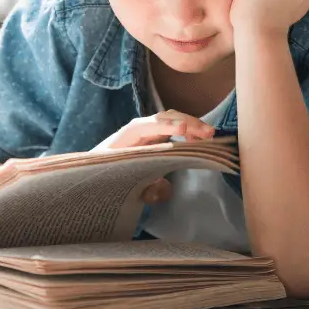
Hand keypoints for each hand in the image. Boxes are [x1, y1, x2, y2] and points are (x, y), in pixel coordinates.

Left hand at [93, 110, 214, 204]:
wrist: (100, 172)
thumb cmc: (110, 177)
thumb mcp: (124, 186)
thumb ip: (144, 189)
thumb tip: (161, 189)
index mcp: (124, 139)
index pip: (144, 127)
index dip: (164, 126)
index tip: (183, 130)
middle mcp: (136, 129)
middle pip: (163, 118)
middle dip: (186, 123)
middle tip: (208, 134)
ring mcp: (147, 131)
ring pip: (171, 120)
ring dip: (191, 125)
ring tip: (209, 136)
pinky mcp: (155, 136)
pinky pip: (174, 128)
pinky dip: (189, 131)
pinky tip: (199, 140)